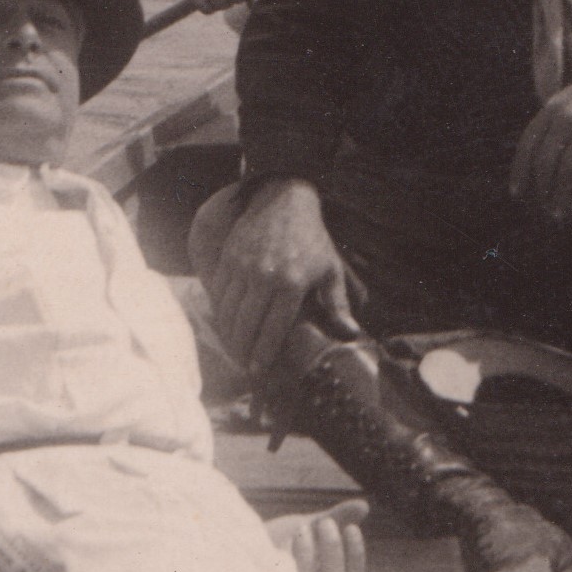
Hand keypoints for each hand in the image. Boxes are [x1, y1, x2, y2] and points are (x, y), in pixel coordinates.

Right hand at [207, 177, 356, 377]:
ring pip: (229, 312)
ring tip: (234, 351)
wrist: (284, 200)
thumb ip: (337, 304)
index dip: (263, 353)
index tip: (258, 371)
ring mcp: (243, 267)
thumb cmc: (311, 239)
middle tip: (244, 367)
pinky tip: (225, 326)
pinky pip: (220, 294)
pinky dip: (220, 314)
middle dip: (243, 350)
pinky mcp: (229, 259)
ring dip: (229, 335)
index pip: (273, 328)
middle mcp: (264, 277)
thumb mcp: (331, 269)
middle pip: (247, 325)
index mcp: (291, 283)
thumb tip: (351, 333)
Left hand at [267, 498, 369, 571]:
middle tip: (325, 522)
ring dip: (310, 551)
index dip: (356, 555)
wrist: (245, 545)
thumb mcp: (313, 525)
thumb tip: (364, 506)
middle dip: (334, 548)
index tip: (351, 527)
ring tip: (302, 527)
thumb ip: (338, 517)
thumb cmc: (284, 538)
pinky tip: (287, 538)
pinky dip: (288, 558)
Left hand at [509, 55, 571, 221]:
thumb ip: (554, 120)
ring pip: (567, 170)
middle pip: (545, 161)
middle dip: (541, 188)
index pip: (528, 143)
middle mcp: (567, 118)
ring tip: (558, 213)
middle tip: (542, 207)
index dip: (519, 170)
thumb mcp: (571, 98)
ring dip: (560, 196)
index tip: (516, 192)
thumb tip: (538, 155)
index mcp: (553, 107)